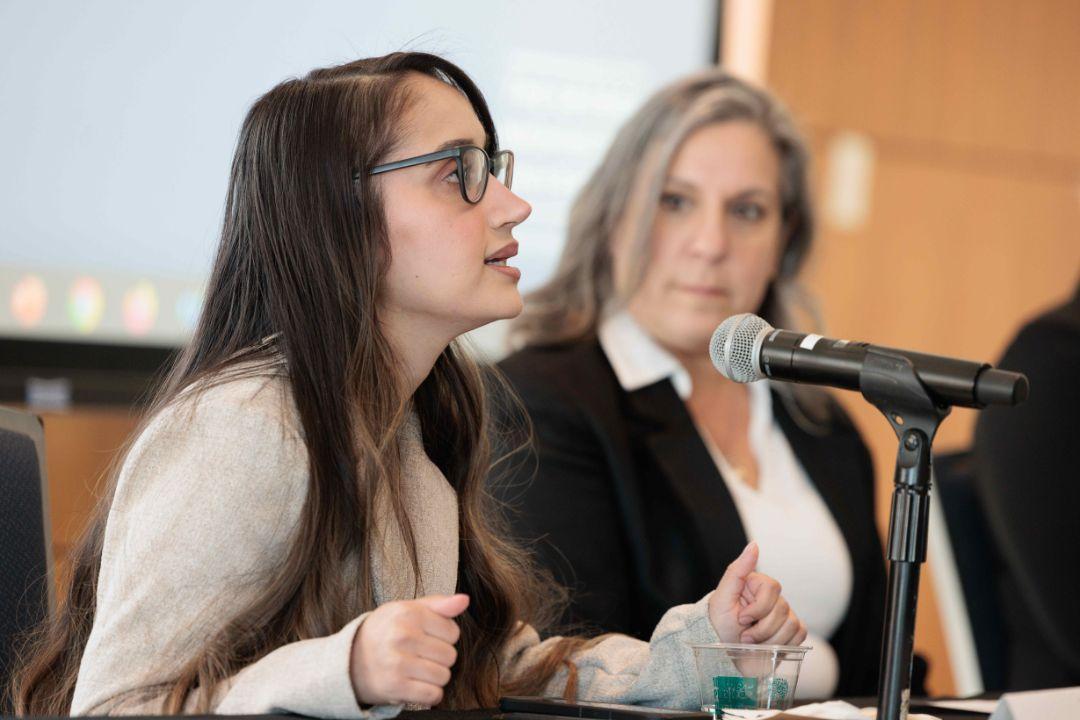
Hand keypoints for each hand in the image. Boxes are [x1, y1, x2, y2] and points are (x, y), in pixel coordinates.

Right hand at [350, 593, 467, 706]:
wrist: (349, 660)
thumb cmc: (385, 631)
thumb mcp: (407, 609)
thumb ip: (438, 604)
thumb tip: (464, 600)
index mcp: (408, 613)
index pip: (453, 632)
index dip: (443, 637)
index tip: (426, 638)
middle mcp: (403, 636)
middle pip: (450, 656)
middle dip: (439, 658)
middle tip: (419, 655)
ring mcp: (398, 663)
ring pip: (443, 676)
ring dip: (434, 677)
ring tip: (416, 670)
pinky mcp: (395, 687)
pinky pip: (433, 695)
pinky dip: (429, 694)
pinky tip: (415, 684)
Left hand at [708, 542, 806, 645]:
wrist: (724, 650)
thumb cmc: (719, 623)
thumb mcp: (723, 597)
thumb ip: (738, 569)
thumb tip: (754, 545)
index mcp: (757, 584)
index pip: (773, 588)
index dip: (758, 608)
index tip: (741, 619)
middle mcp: (773, 597)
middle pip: (782, 610)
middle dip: (762, 629)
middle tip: (744, 636)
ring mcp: (784, 613)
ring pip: (792, 624)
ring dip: (769, 640)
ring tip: (753, 643)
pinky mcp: (791, 631)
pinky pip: (800, 634)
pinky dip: (783, 644)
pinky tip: (767, 646)